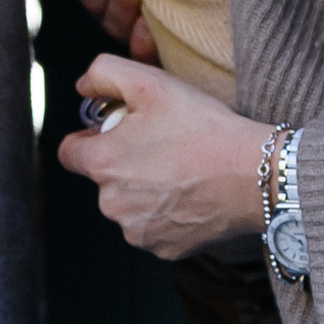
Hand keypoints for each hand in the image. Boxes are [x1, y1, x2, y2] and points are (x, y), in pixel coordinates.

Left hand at [56, 52, 267, 258]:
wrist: (254, 174)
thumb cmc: (203, 129)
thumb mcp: (150, 82)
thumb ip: (104, 74)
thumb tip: (83, 86)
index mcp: (102, 164)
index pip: (70, 152)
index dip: (91, 136)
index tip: (117, 130)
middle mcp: (112, 204)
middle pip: (104, 179)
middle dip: (124, 162)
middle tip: (162, 144)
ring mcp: (138, 231)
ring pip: (129, 204)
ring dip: (145, 189)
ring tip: (181, 169)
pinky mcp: (165, 249)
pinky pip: (155, 227)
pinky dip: (168, 213)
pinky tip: (191, 194)